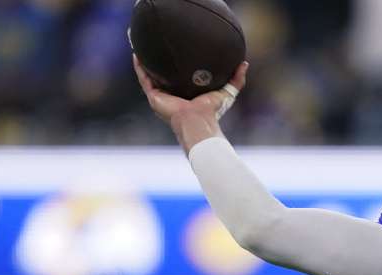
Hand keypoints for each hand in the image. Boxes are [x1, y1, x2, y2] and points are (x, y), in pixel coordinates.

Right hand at [133, 55, 247, 152]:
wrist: (198, 122)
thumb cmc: (212, 112)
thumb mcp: (227, 92)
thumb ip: (236, 80)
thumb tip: (244, 64)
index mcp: (185, 95)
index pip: (179, 78)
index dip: (176, 67)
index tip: (176, 52)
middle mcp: (171, 96)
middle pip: (162, 76)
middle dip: (158, 63)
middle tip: (156, 47)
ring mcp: (161, 97)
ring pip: (149, 76)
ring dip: (144, 63)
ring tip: (141, 46)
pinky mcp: (154, 97)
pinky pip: (144, 79)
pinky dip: (140, 68)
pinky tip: (136, 55)